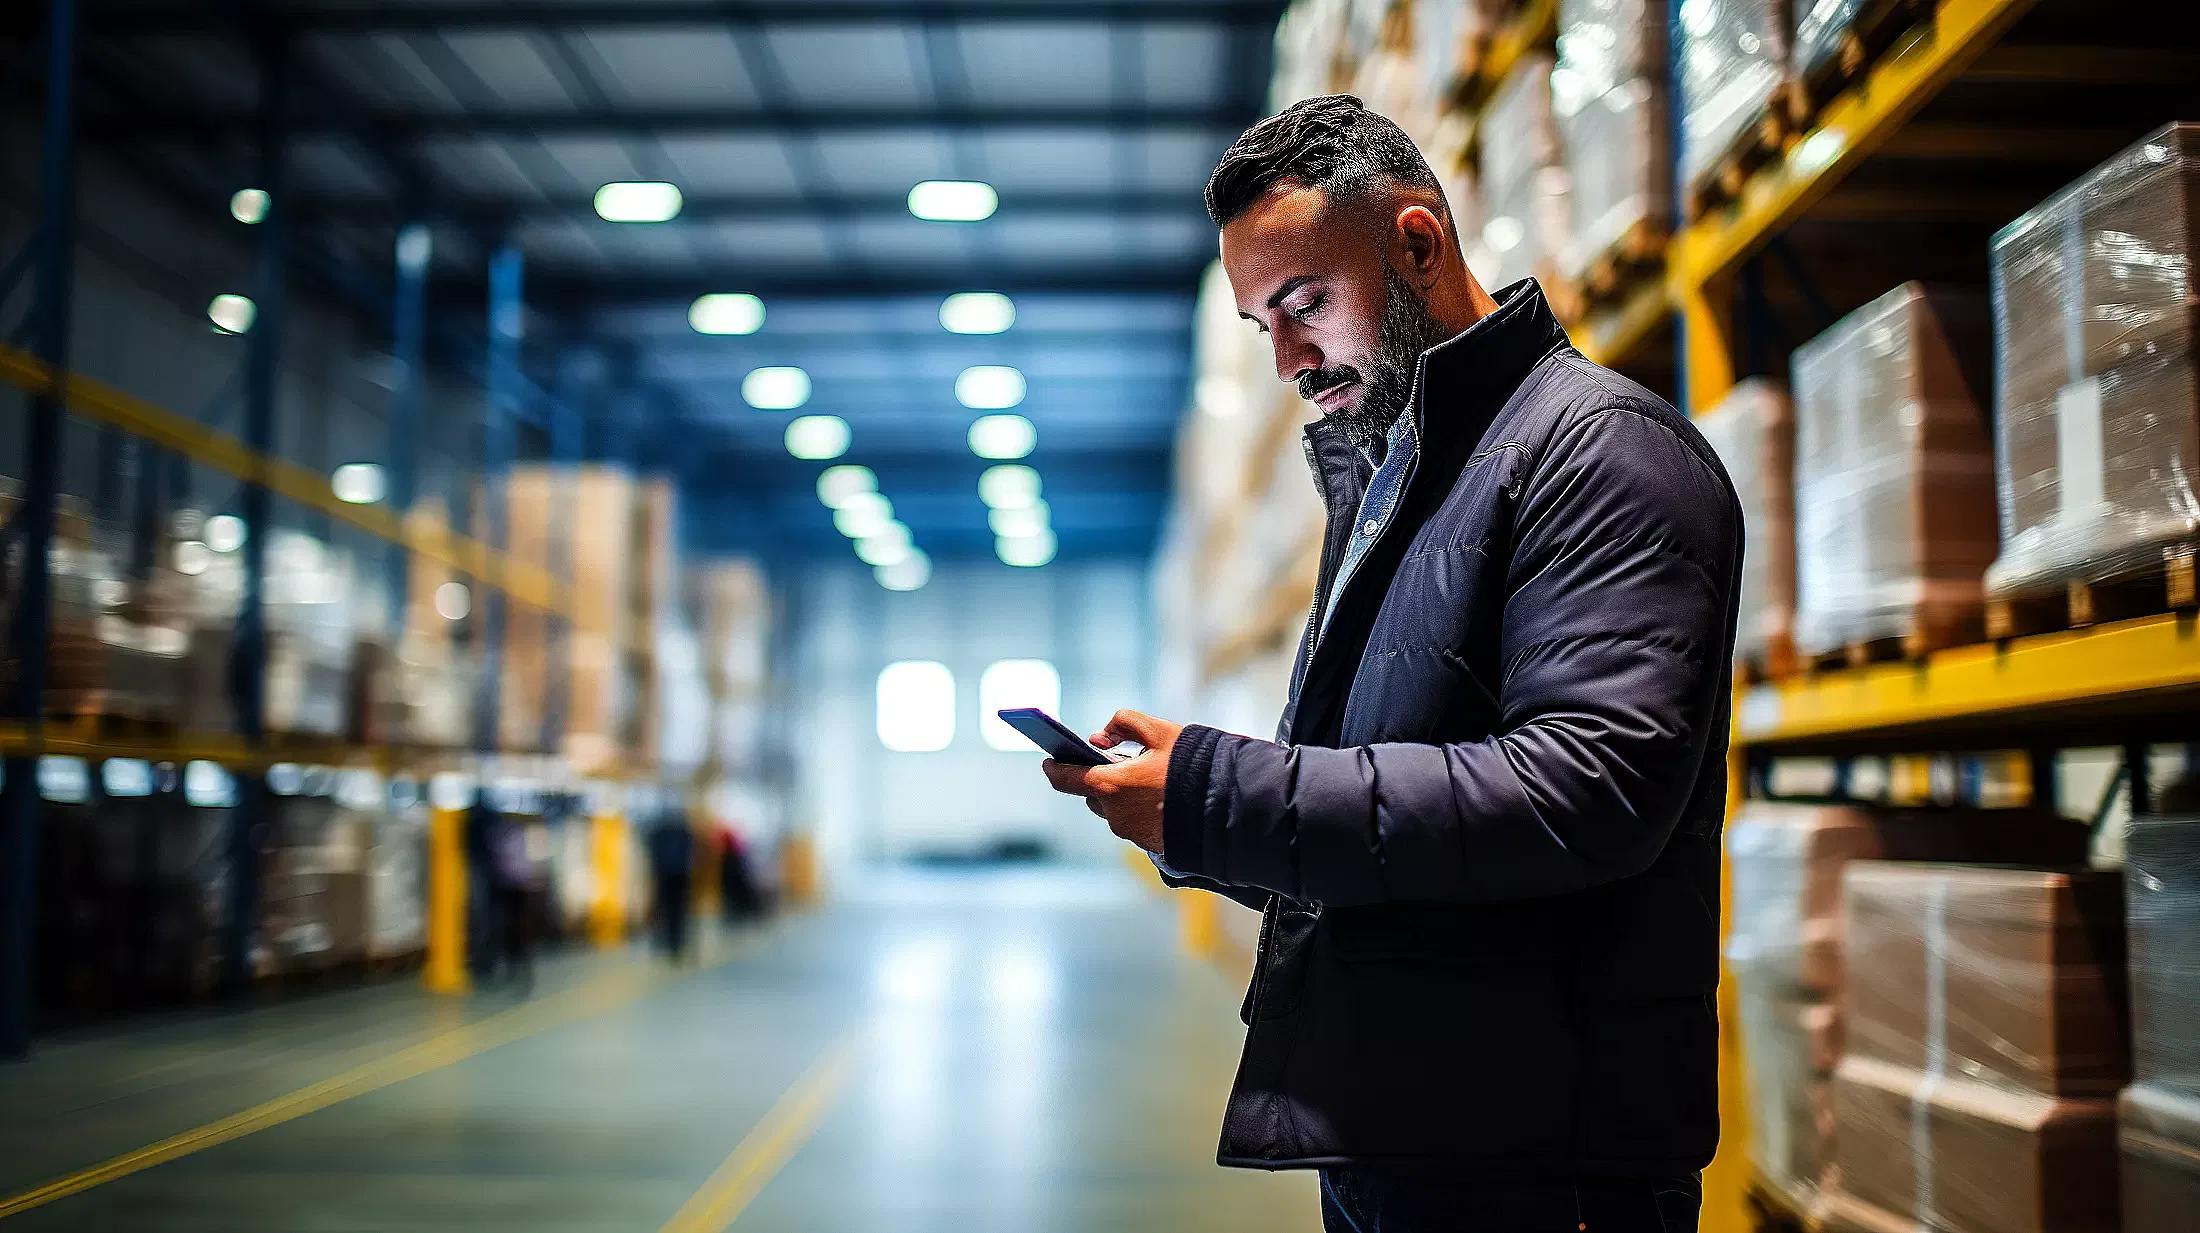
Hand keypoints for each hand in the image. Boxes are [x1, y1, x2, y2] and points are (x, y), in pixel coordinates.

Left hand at [1040, 709, 1184, 853]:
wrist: (1228, 807)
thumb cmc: (1193, 766)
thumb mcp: (1159, 731)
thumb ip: (1124, 723)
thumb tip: (1099, 738)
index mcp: (1109, 786)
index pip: (1065, 779)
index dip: (1054, 768)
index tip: (1049, 761)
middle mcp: (1114, 815)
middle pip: (1094, 794)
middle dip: (1104, 778)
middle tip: (1127, 762)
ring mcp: (1131, 833)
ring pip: (1115, 809)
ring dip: (1123, 794)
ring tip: (1150, 778)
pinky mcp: (1149, 845)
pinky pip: (1134, 822)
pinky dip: (1141, 809)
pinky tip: (1162, 797)